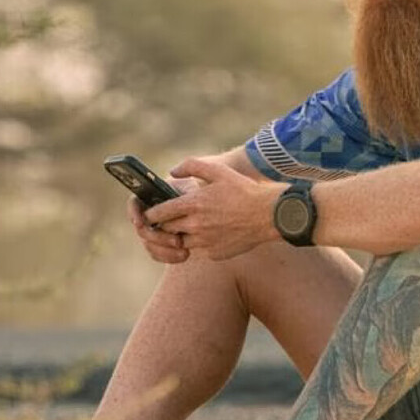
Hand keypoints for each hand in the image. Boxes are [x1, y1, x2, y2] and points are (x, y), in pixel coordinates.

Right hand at [128, 176, 200, 263]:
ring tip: (185, 252)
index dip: (134, 213)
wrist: (205, 212)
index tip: (140, 223)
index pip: (133, 204)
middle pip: (142, 230)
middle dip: (158, 237)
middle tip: (178, 241)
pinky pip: (157, 254)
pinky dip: (170, 257)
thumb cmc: (196, 194)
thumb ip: (183, 191)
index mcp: (150, 197)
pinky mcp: (158, 245)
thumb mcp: (191, 189)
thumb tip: (177, 193)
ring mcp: (151, 231)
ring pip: (149, 245)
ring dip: (166, 250)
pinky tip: (186, 255)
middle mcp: (147, 215)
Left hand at [144, 158, 282, 260]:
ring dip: (182, 235)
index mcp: (193, 204)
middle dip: (165, 224)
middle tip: (169, 218)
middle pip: (167, 229)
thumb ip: (192, 166)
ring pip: (182, 242)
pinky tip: (211, 233)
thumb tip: (172, 172)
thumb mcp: (218, 170)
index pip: (160, 213)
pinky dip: (201, 243)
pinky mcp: (215, 253)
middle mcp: (196, 226)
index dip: (151, 213)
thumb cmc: (244, 190)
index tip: (151, 212)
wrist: (269, 214)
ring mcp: (205, 242)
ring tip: (192, 225)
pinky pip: (200, 250)